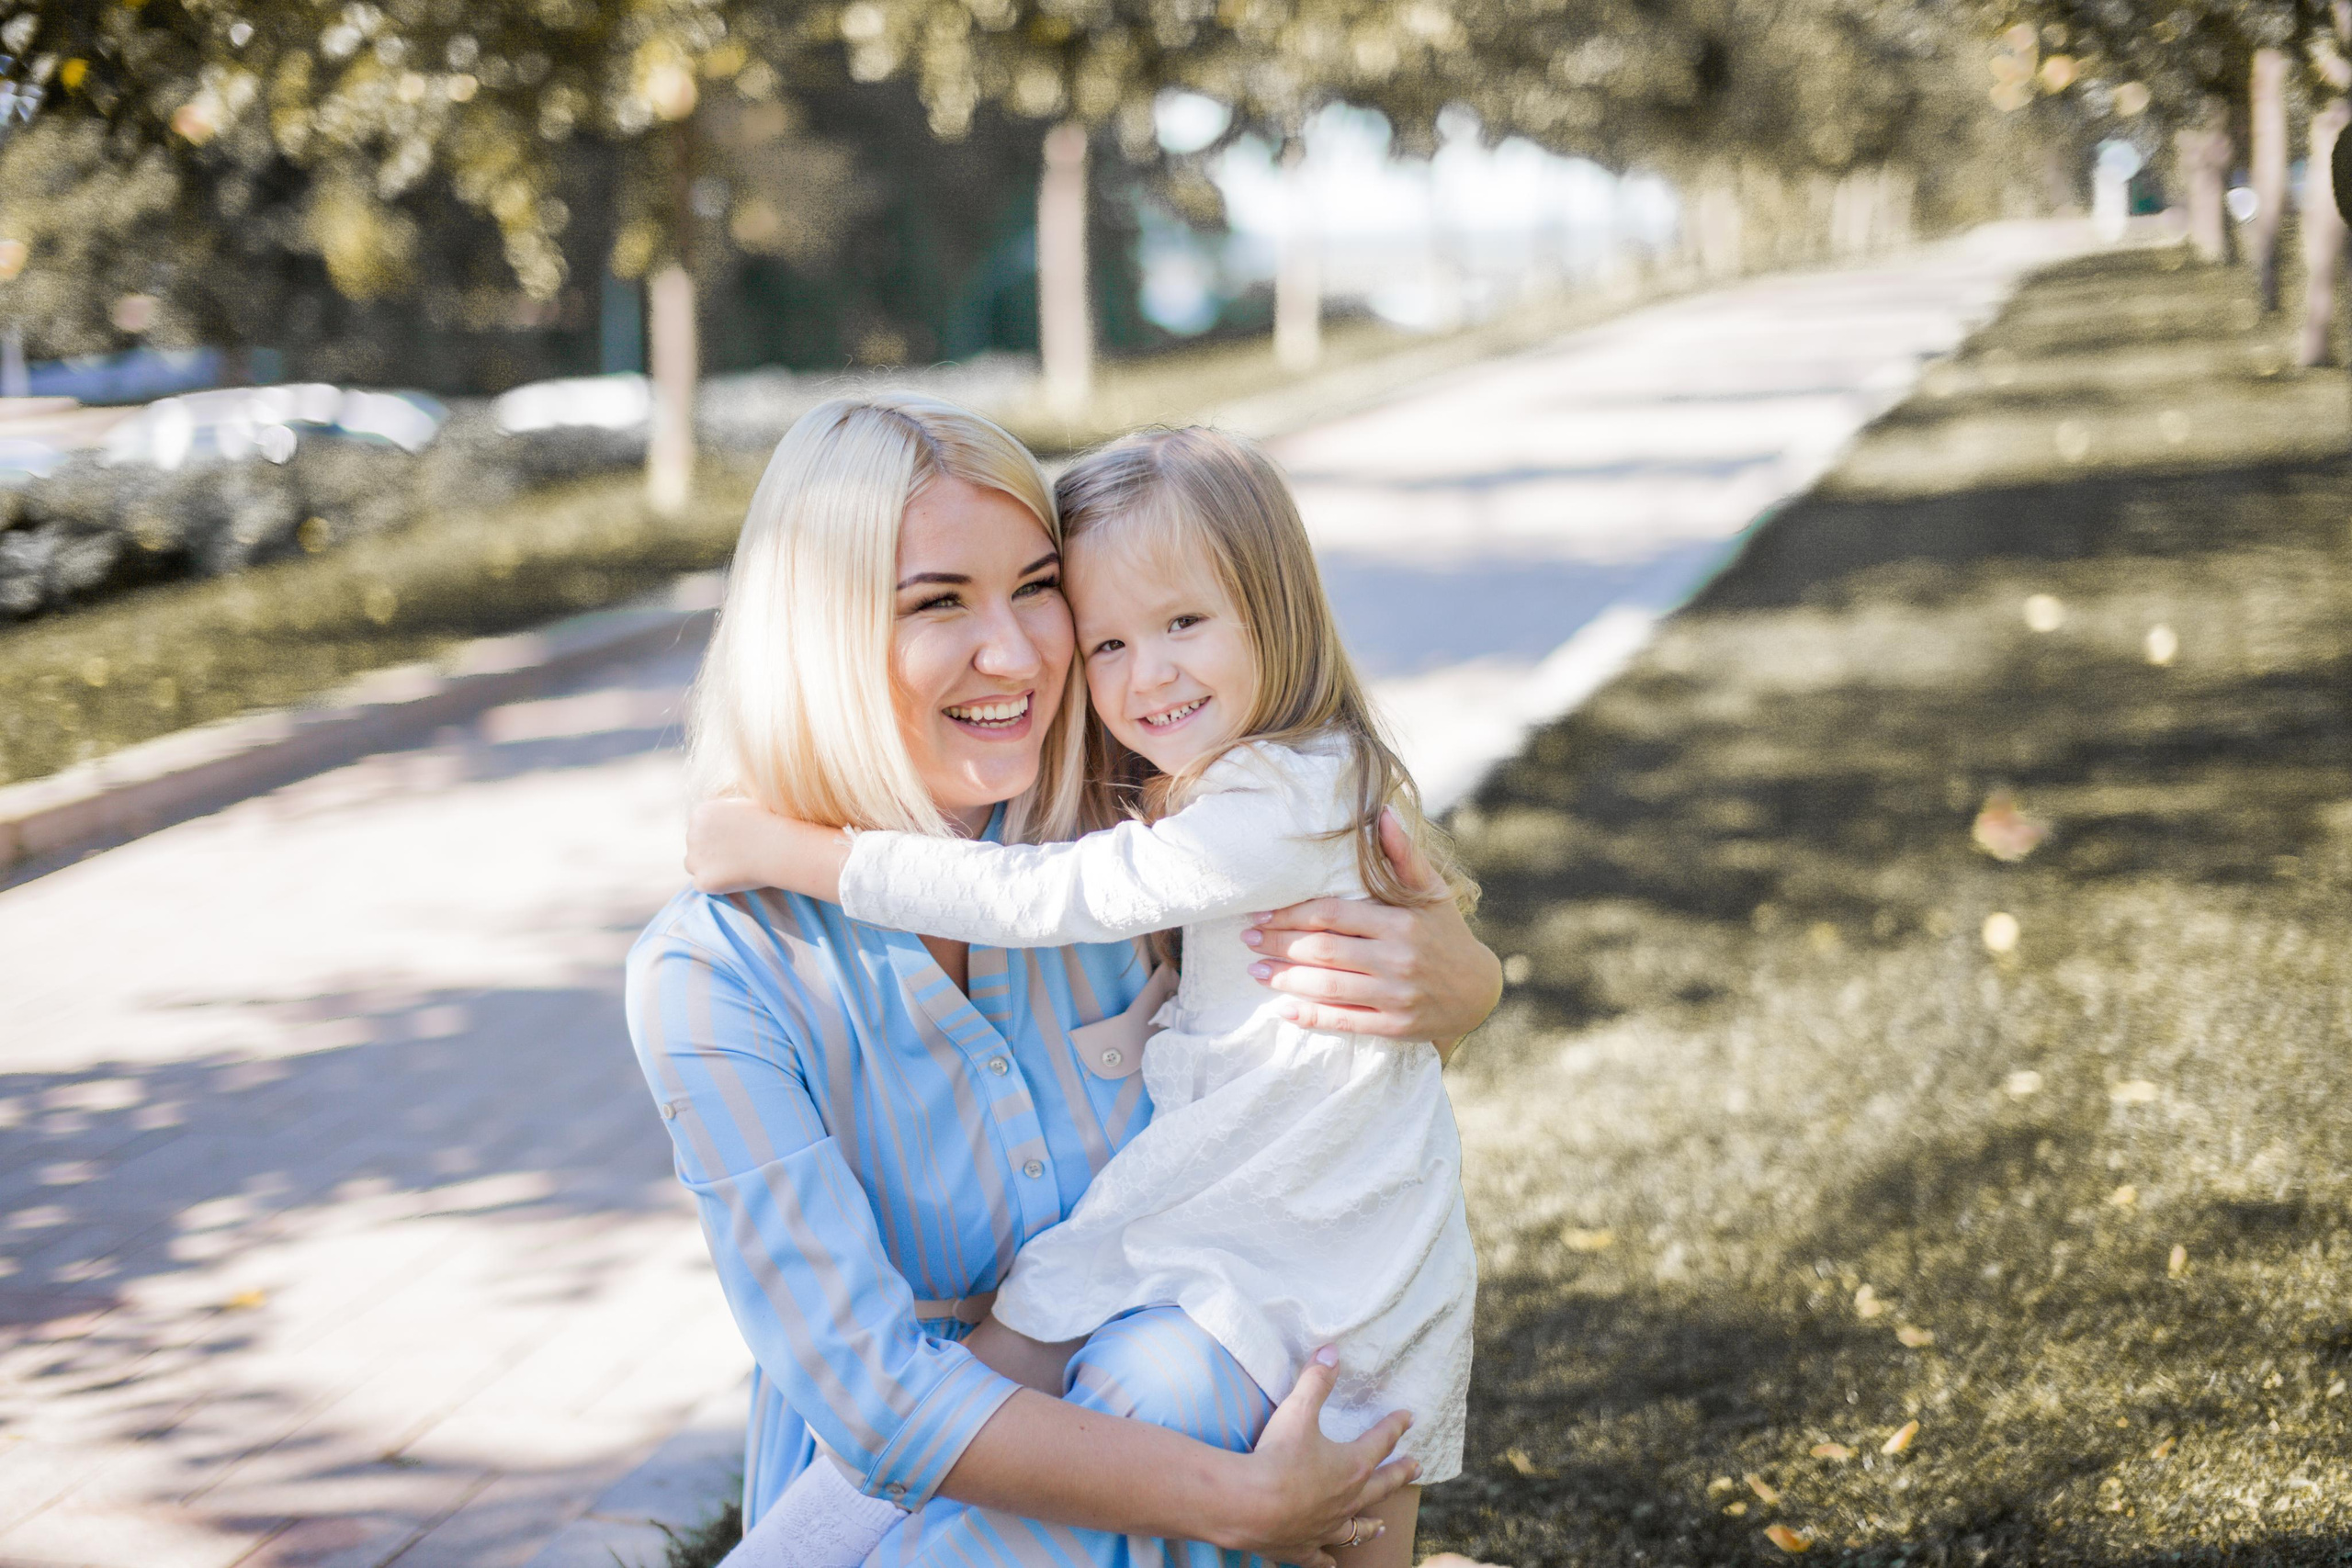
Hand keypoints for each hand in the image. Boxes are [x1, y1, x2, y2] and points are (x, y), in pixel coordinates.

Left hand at [684, 796, 783, 893]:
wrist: (777, 847)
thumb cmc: (769, 824)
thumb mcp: (744, 805)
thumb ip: (726, 812)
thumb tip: (724, 820)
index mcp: (701, 813)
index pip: (699, 827)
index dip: (715, 835)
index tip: (732, 841)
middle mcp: (692, 833)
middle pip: (695, 845)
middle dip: (710, 851)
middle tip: (734, 856)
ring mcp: (695, 858)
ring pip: (693, 865)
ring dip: (708, 867)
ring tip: (734, 867)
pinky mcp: (703, 880)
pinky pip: (702, 884)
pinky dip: (716, 884)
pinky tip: (735, 878)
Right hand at [1219, 1347, 1416, 1567]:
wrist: (1248, 1504)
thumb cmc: (1277, 1456)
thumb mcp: (1298, 1410)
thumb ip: (1316, 1380)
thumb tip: (1332, 1351)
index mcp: (1352, 1466)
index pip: (1381, 1441)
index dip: (1395, 1426)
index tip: (1409, 1418)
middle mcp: (1347, 1500)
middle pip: (1381, 1485)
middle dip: (1399, 1474)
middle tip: (1416, 1468)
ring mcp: (1327, 1527)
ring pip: (1356, 1527)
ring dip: (1370, 1525)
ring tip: (1381, 1526)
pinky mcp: (1303, 1547)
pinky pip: (1320, 1556)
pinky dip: (1326, 1559)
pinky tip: (1330, 1563)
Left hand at [1243, 809, 1501, 1058]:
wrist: (1479, 992)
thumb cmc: (1446, 935)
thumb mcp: (1431, 893)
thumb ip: (1405, 856)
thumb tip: (1383, 814)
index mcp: (1402, 923)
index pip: (1334, 915)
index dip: (1292, 914)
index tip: (1262, 914)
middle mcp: (1398, 960)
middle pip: (1324, 951)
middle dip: (1279, 944)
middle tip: (1247, 940)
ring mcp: (1396, 996)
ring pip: (1328, 987)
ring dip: (1285, 979)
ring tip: (1254, 970)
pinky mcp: (1394, 1026)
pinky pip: (1345, 1021)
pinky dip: (1311, 1016)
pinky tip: (1283, 1009)